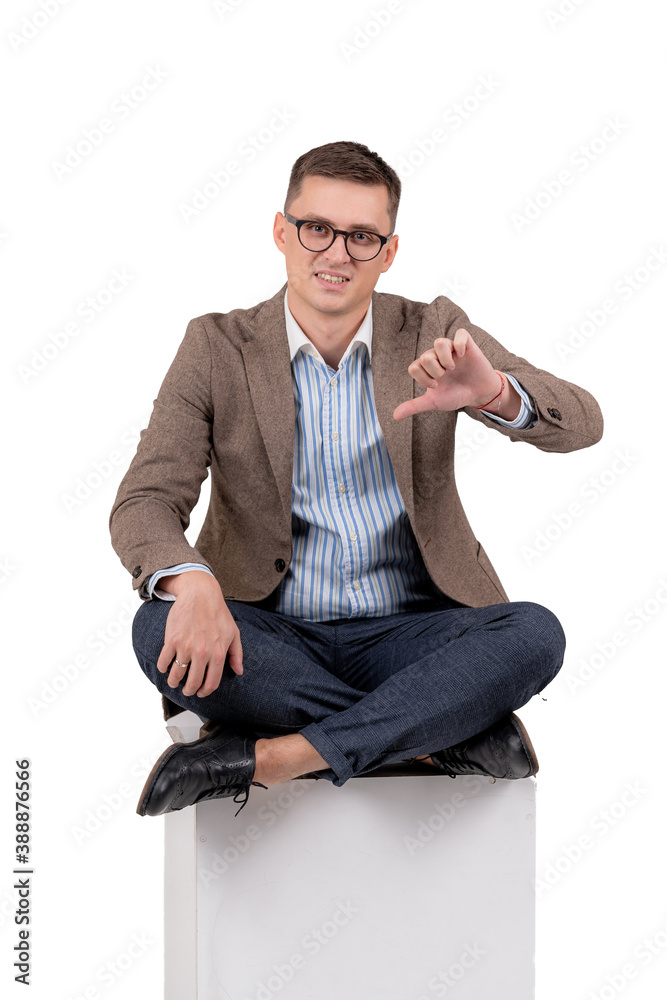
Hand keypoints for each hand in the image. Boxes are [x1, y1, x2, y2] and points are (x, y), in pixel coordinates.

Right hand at [156, 571, 242, 697]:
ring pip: (176, 675)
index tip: (201, 693)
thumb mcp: (234, 633)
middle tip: (187, 690)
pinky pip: (164, 662)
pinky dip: (163, 668)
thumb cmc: (218, 613)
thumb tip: (239, 671)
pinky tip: (165, 668)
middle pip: (193, 683)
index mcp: (218, 654)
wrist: (200, 595)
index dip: (205, 692)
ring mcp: (185, 647)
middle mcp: (202, 653)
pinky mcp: (172, 640)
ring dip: (173, 682)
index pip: (211, 683)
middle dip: (189, 691)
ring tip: (174, 682)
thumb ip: (236, 654)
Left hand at [393, 328, 501, 420]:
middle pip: (425, 356)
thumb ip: (415, 406)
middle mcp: (437, 356)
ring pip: (439, 342)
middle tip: (446, 377)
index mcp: (427, 368)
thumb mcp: (434, 402)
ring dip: (445, 359)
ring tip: (453, 367)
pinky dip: (460, 344)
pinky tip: (463, 356)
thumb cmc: (456, 395)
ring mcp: (452, 349)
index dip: (423, 379)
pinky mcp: (467, 345)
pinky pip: (461, 333)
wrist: (478, 394)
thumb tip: (395, 416)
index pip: (414, 367)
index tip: (436, 385)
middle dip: (435, 372)